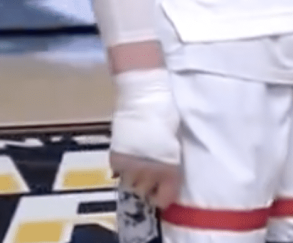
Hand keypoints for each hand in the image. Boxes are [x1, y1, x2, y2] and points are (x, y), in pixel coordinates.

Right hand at [108, 69, 182, 207]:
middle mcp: (148, 171)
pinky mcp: (116, 158)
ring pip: (131, 185)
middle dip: (150, 188)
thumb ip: (172, 160)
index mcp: (168, 166)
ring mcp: (130, 165)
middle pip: (145, 192)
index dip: (164, 196)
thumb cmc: (167, 113)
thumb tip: (169, 173)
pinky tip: (130, 161)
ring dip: (136, 180)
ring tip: (141, 171)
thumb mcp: (176, 140)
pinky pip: (119, 173)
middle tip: (154, 180)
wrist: (144, 97)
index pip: (164, 196)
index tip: (165, 193)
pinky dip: (124, 171)